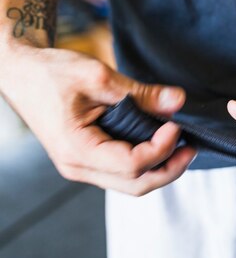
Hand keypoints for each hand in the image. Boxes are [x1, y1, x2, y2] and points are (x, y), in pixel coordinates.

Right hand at [0, 44, 195, 195]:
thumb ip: (141, 93)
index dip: (162, 148)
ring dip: (160, 168)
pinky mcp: (87, 160)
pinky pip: (122, 172)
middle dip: (169, 169)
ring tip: (180, 145)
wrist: (21, 72)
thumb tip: (178, 101)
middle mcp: (78, 166)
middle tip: (191, 147)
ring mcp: (81, 166)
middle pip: (136, 185)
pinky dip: (146, 162)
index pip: (132, 165)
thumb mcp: (98, 76)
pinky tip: (160, 143)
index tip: (177, 126)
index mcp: (76, 149)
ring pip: (131, 183)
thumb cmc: (51, 72)